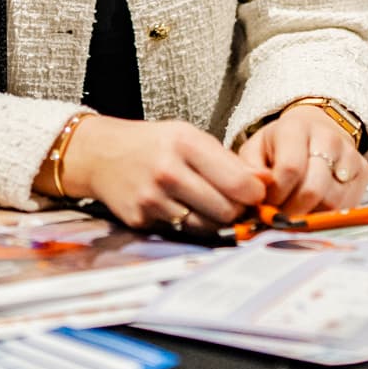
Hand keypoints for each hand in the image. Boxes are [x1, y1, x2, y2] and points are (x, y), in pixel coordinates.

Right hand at [52, 117, 266, 230]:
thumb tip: (266, 182)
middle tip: (234, 203)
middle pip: (226, 210)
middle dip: (236, 210)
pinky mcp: (141, 220)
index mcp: (185, 144)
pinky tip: (180, 207)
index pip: (238, 182)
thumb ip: (227, 161)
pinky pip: (180, 231)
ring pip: (206, 227)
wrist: (102, 154)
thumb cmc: (153, 144)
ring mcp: (152, 199)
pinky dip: (187, 224)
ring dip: (214, 221)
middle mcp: (168, 171)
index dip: (255, 194)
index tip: (256, 194)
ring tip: (209, 205)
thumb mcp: (190, 137)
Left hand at [238, 105, 367, 214]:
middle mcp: (327, 137)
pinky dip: (331, 214)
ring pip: (333, 201)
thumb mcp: (255, 150)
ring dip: (311, 215)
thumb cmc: (281, 145)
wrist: (315, 130)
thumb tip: (258, 190)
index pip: (290, 168)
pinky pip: (349, 204)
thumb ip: (250, 170)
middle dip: (293, 211)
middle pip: (313, 189)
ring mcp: (349, 154)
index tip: (268, 203)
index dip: (277, 194)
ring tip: (297, 212)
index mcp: (295, 128)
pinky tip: (316, 208)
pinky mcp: (364, 170)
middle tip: (281, 217)